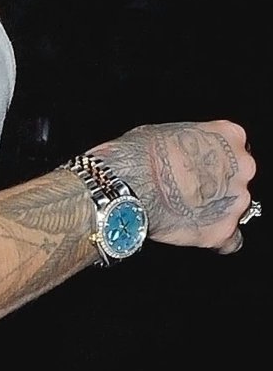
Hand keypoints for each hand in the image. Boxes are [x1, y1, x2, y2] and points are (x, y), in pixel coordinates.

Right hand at [92, 120, 255, 253]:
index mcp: (228, 136)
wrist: (128, 183)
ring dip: (215, 208)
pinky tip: (196, 229)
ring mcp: (236, 201)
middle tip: (191, 185)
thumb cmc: (140, 152)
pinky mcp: (224, 231)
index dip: (214, 155)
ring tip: (184, 208)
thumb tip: (185, 154)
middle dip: (219, 183)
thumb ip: (190, 143)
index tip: (200, 161)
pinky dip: (217, 236)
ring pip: (235, 207)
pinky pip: (232, 240)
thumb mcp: (166, 131)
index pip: (235, 145)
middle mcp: (241, 167)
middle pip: (238, 177)